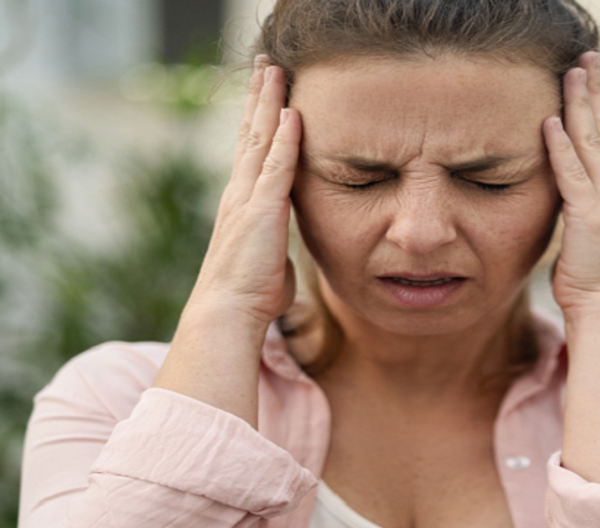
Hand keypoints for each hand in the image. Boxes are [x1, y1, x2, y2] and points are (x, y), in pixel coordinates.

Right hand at [186, 55, 300, 329]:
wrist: (228, 313)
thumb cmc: (250, 297)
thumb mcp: (271, 263)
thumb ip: (278, 249)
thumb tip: (285, 257)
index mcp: (242, 204)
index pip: (252, 151)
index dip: (259, 120)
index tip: (267, 94)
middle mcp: (240, 193)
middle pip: (251, 133)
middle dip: (259, 97)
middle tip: (265, 64)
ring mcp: (248, 199)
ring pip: (260, 139)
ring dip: (269, 102)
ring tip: (275, 70)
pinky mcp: (261, 211)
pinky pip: (276, 166)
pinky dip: (285, 138)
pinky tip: (292, 112)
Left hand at [543, 52, 599, 317]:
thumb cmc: (595, 277)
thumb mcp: (591, 235)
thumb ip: (586, 208)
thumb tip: (579, 199)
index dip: (599, 104)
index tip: (594, 74)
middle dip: (593, 90)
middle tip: (587, 57)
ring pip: (590, 142)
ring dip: (579, 105)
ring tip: (572, 72)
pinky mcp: (588, 216)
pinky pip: (571, 174)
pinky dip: (560, 147)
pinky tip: (550, 122)